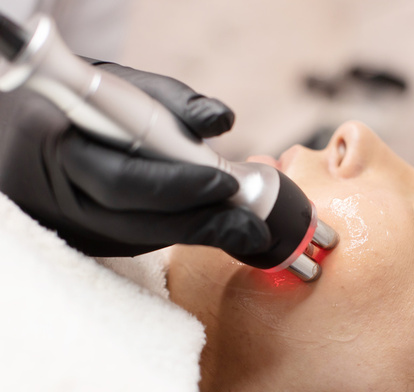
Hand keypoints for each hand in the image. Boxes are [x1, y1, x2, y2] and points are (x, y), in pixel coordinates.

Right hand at [0, 60, 269, 256]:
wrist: (29, 132)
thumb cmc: (82, 102)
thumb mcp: (123, 85)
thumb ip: (173, 102)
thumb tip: (221, 121)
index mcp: (56, 145)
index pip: (122, 180)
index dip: (180, 186)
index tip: (228, 183)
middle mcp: (57, 195)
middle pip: (136, 222)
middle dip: (201, 222)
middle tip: (252, 223)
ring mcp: (69, 224)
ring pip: (141, 240)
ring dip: (198, 234)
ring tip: (245, 228)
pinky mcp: (85, 239)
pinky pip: (137, 242)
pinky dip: (179, 233)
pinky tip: (215, 227)